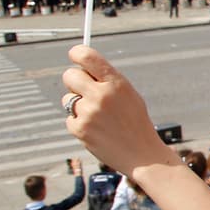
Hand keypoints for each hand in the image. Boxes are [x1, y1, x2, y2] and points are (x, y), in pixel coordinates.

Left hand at [62, 46, 176, 180]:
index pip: (87, 57)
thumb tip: (82, 68)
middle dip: (74, 81)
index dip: (77, 53)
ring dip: (76, 105)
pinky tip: (96, 130)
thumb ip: (107, 82)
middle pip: (70, 75)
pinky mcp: (80, 129)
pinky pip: (69, 118)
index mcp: (116, 83)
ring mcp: (88, 112)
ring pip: (67, 99)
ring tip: (97, 117)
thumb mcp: (129, 96)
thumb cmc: (136, 123)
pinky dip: (79, 123)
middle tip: (84, 90)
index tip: (74, 55)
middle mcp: (100, 95)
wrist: (142, 155)